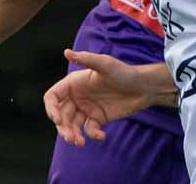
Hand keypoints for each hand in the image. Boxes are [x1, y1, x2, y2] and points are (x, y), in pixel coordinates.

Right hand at [42, 50, 156, 146]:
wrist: (144, 88)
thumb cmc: (124, 72)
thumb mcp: (105, 65)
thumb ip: (86, 59)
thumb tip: (66, 52)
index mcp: (74, 83)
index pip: (53, 96)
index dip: (51, 108)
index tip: (57, 120)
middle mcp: (77, 96)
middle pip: (61, 114)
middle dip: (63, 128)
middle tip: (70, 138)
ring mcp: (87, 108)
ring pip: (72, 125)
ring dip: (73, 135)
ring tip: (80, 143)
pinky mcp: (97, 119)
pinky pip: (89, 130)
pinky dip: (92, 135)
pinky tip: (102, 136)